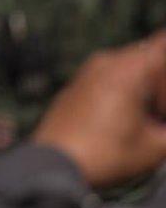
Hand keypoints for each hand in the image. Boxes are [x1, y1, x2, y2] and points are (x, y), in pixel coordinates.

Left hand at [32, 31, 165, 187]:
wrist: (53, 164)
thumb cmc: (107, 154)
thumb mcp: (157, 146)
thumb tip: (160, 123)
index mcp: (130, 68)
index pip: (162, 42)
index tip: (161, 108)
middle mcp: (106, 61)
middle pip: (149, 58)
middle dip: (160, 87)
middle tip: (158, 119)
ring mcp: (86, 72)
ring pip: (128, 69)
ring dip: (144, 90)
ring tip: (143, 123)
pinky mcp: (74, 86)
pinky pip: (107, 79)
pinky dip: (122, 94)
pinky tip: (121, 124)